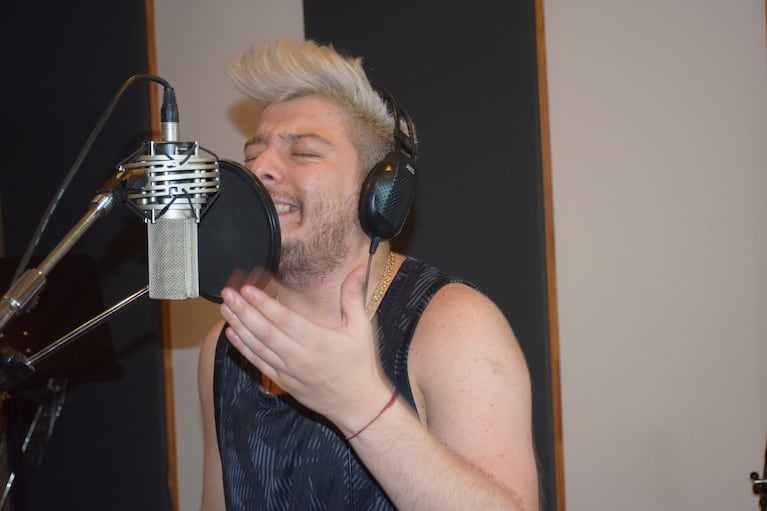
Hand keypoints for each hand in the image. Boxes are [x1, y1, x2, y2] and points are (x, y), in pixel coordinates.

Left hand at [219, 265, 391, 433]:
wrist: (357, 404)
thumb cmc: (360, 364)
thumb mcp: (362, 328)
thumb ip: (353, 296)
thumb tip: (358, 268)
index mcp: (318, 341)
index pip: (284, 319)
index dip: (263, 304)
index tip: (247, 290)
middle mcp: (300, 357)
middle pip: (264, 331)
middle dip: (243, 311)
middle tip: (228, 294)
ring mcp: (289, 371)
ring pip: (257, 347)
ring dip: (239, 327)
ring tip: (225, 309)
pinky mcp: (283, 382)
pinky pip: (259, 363)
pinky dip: (243, 349)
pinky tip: (232, 335)